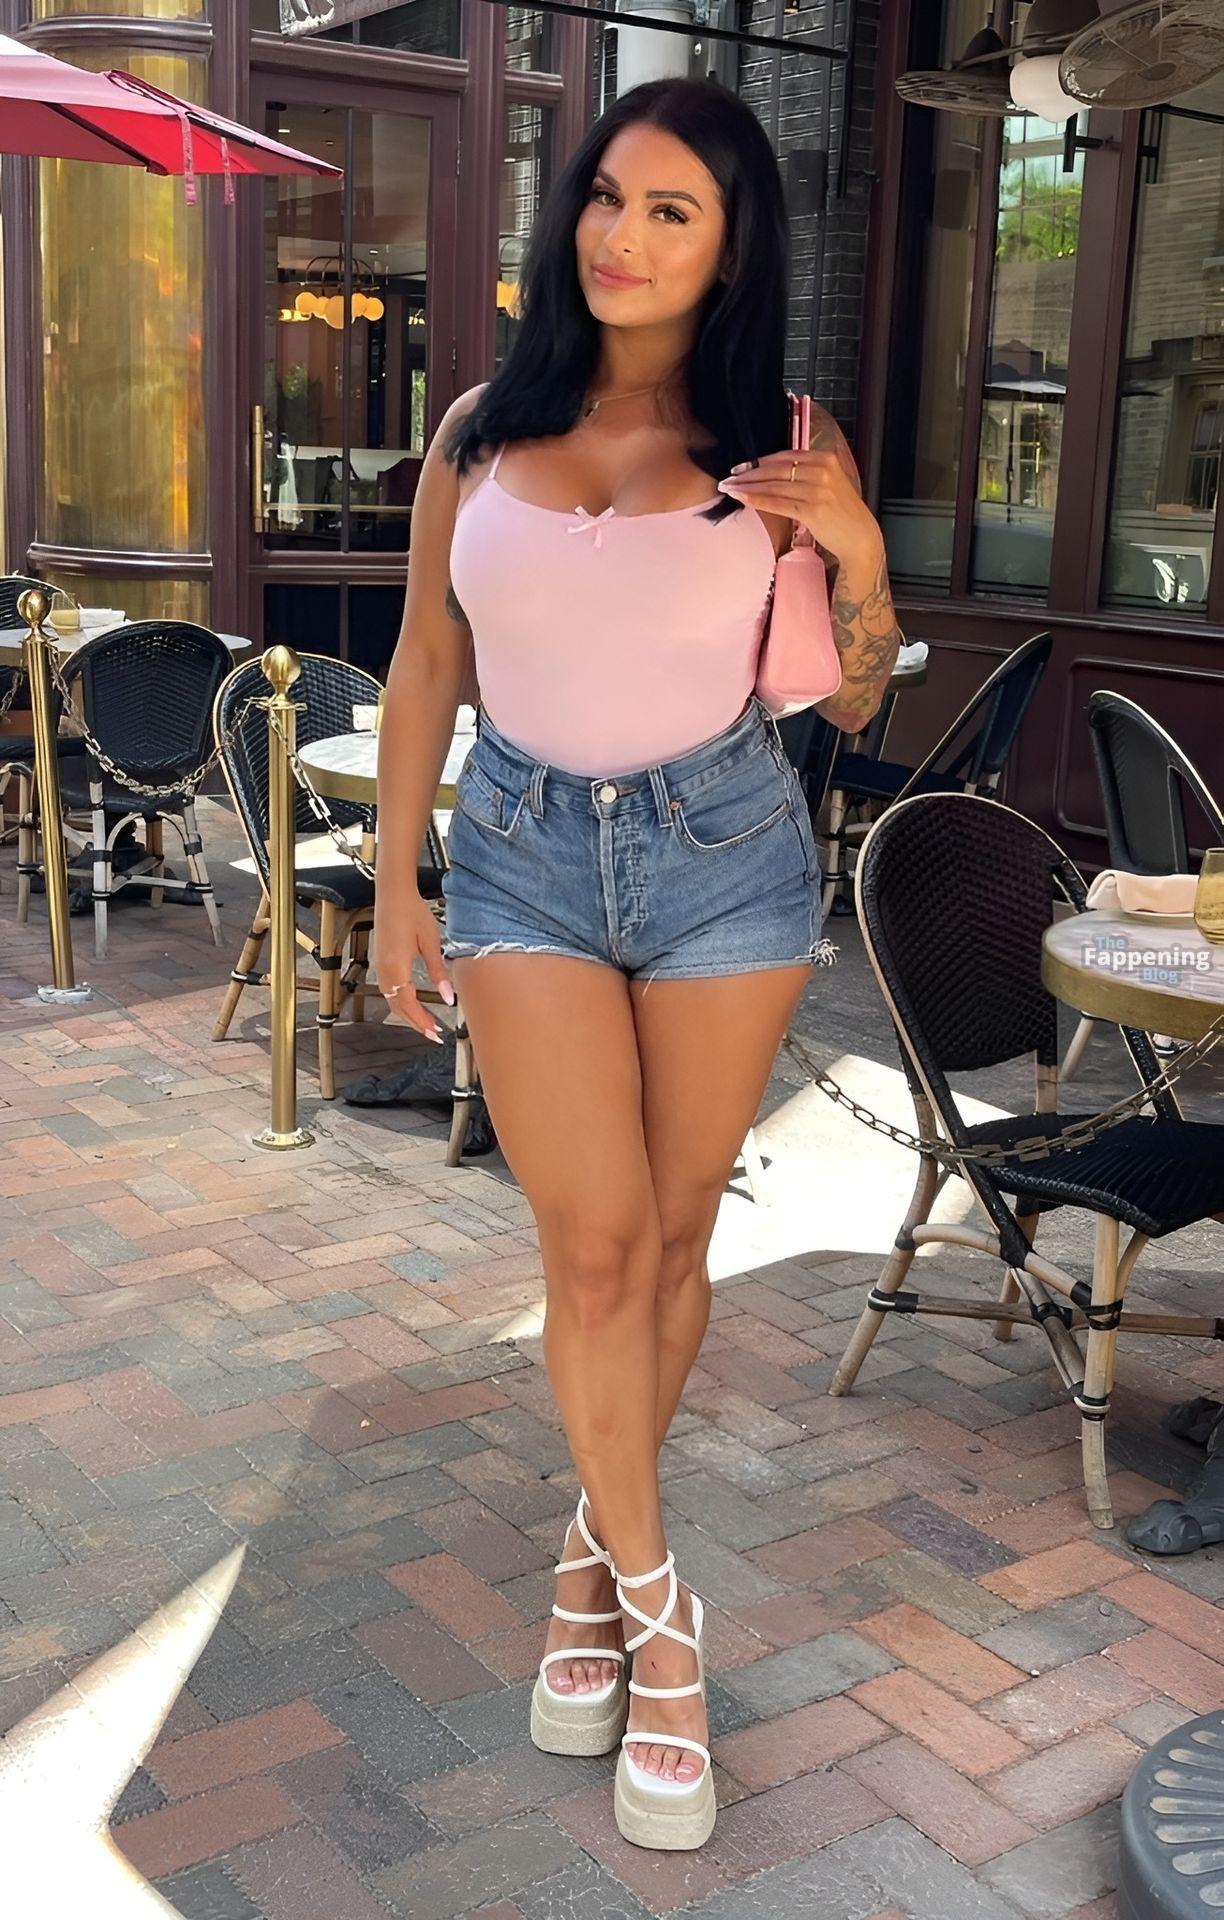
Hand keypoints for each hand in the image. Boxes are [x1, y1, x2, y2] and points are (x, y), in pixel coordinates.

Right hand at [370, 891, 455, 1042]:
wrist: (393, 894)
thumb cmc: (412, 913)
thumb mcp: (431, 943)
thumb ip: (439, 973)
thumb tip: (449, 997)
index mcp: (396, 967)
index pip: (408, 1004)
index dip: (421, 1021)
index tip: (435, 1032)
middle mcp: (384, 970)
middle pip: (397, 1007)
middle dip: (415, 1023)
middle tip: (433, 1035)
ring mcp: (380, 966)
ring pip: (391, 1000)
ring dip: (407, 1014)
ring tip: (425, 1024)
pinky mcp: (381, 961)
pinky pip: (388, 990)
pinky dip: (400, 1003)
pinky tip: (411, 1004)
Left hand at [717, 450, 884, 572]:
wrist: (860, 538)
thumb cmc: (841, 514)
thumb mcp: (828, 484)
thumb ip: (806, 475)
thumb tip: (773, 475)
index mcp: (825, 459)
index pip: (785, 456)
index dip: (759, 461)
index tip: (740, 467)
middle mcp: (822, 470)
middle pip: (776, 469)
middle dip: (748, 473)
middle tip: (728, 477)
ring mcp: (818, 490)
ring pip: (774, 485)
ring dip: (748, 486)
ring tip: (729, 489)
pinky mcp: (813, 510)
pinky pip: (778, 503)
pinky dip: (758, 500)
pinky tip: (742, 498)